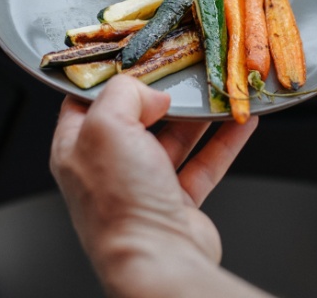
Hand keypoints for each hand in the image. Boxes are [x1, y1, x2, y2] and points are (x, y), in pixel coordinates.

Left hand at [51, 77, 259, 295]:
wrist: (159, 261)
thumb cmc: (120, 202)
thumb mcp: (107, 125)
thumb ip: (124, 92)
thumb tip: (150, 92)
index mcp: (76, 148)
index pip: (87, 101)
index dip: (111, 77)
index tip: (138, 55)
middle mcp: (107, 168)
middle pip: (135, 117)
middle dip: (162, 94)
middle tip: (184, 70)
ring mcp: (142, 186)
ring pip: (173, 139)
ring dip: (198, 116)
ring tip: (218, 90)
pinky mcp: (176, 203)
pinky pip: (203, 163)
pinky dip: (223, 142)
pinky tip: (240, 121)